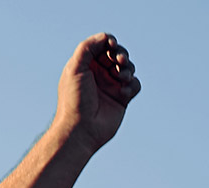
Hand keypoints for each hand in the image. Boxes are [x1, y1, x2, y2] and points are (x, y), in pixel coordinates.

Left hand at [55, 32, 140, 153]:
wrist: (81, 130)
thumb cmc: (74, 100)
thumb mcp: (75, 68)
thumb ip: (87, 47)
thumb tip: (105, 37)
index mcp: (86, 66)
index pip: (102, 47)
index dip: (109, 43)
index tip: (111, 46)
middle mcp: (99, 75)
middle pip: (117, 54)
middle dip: (121, 54)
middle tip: (119, 61)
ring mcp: (111, 86)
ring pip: (128, 68)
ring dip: (128, 69)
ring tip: (121, 77)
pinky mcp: (122, 99)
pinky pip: (135, 85)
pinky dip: (131, 85)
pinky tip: (122, 93)